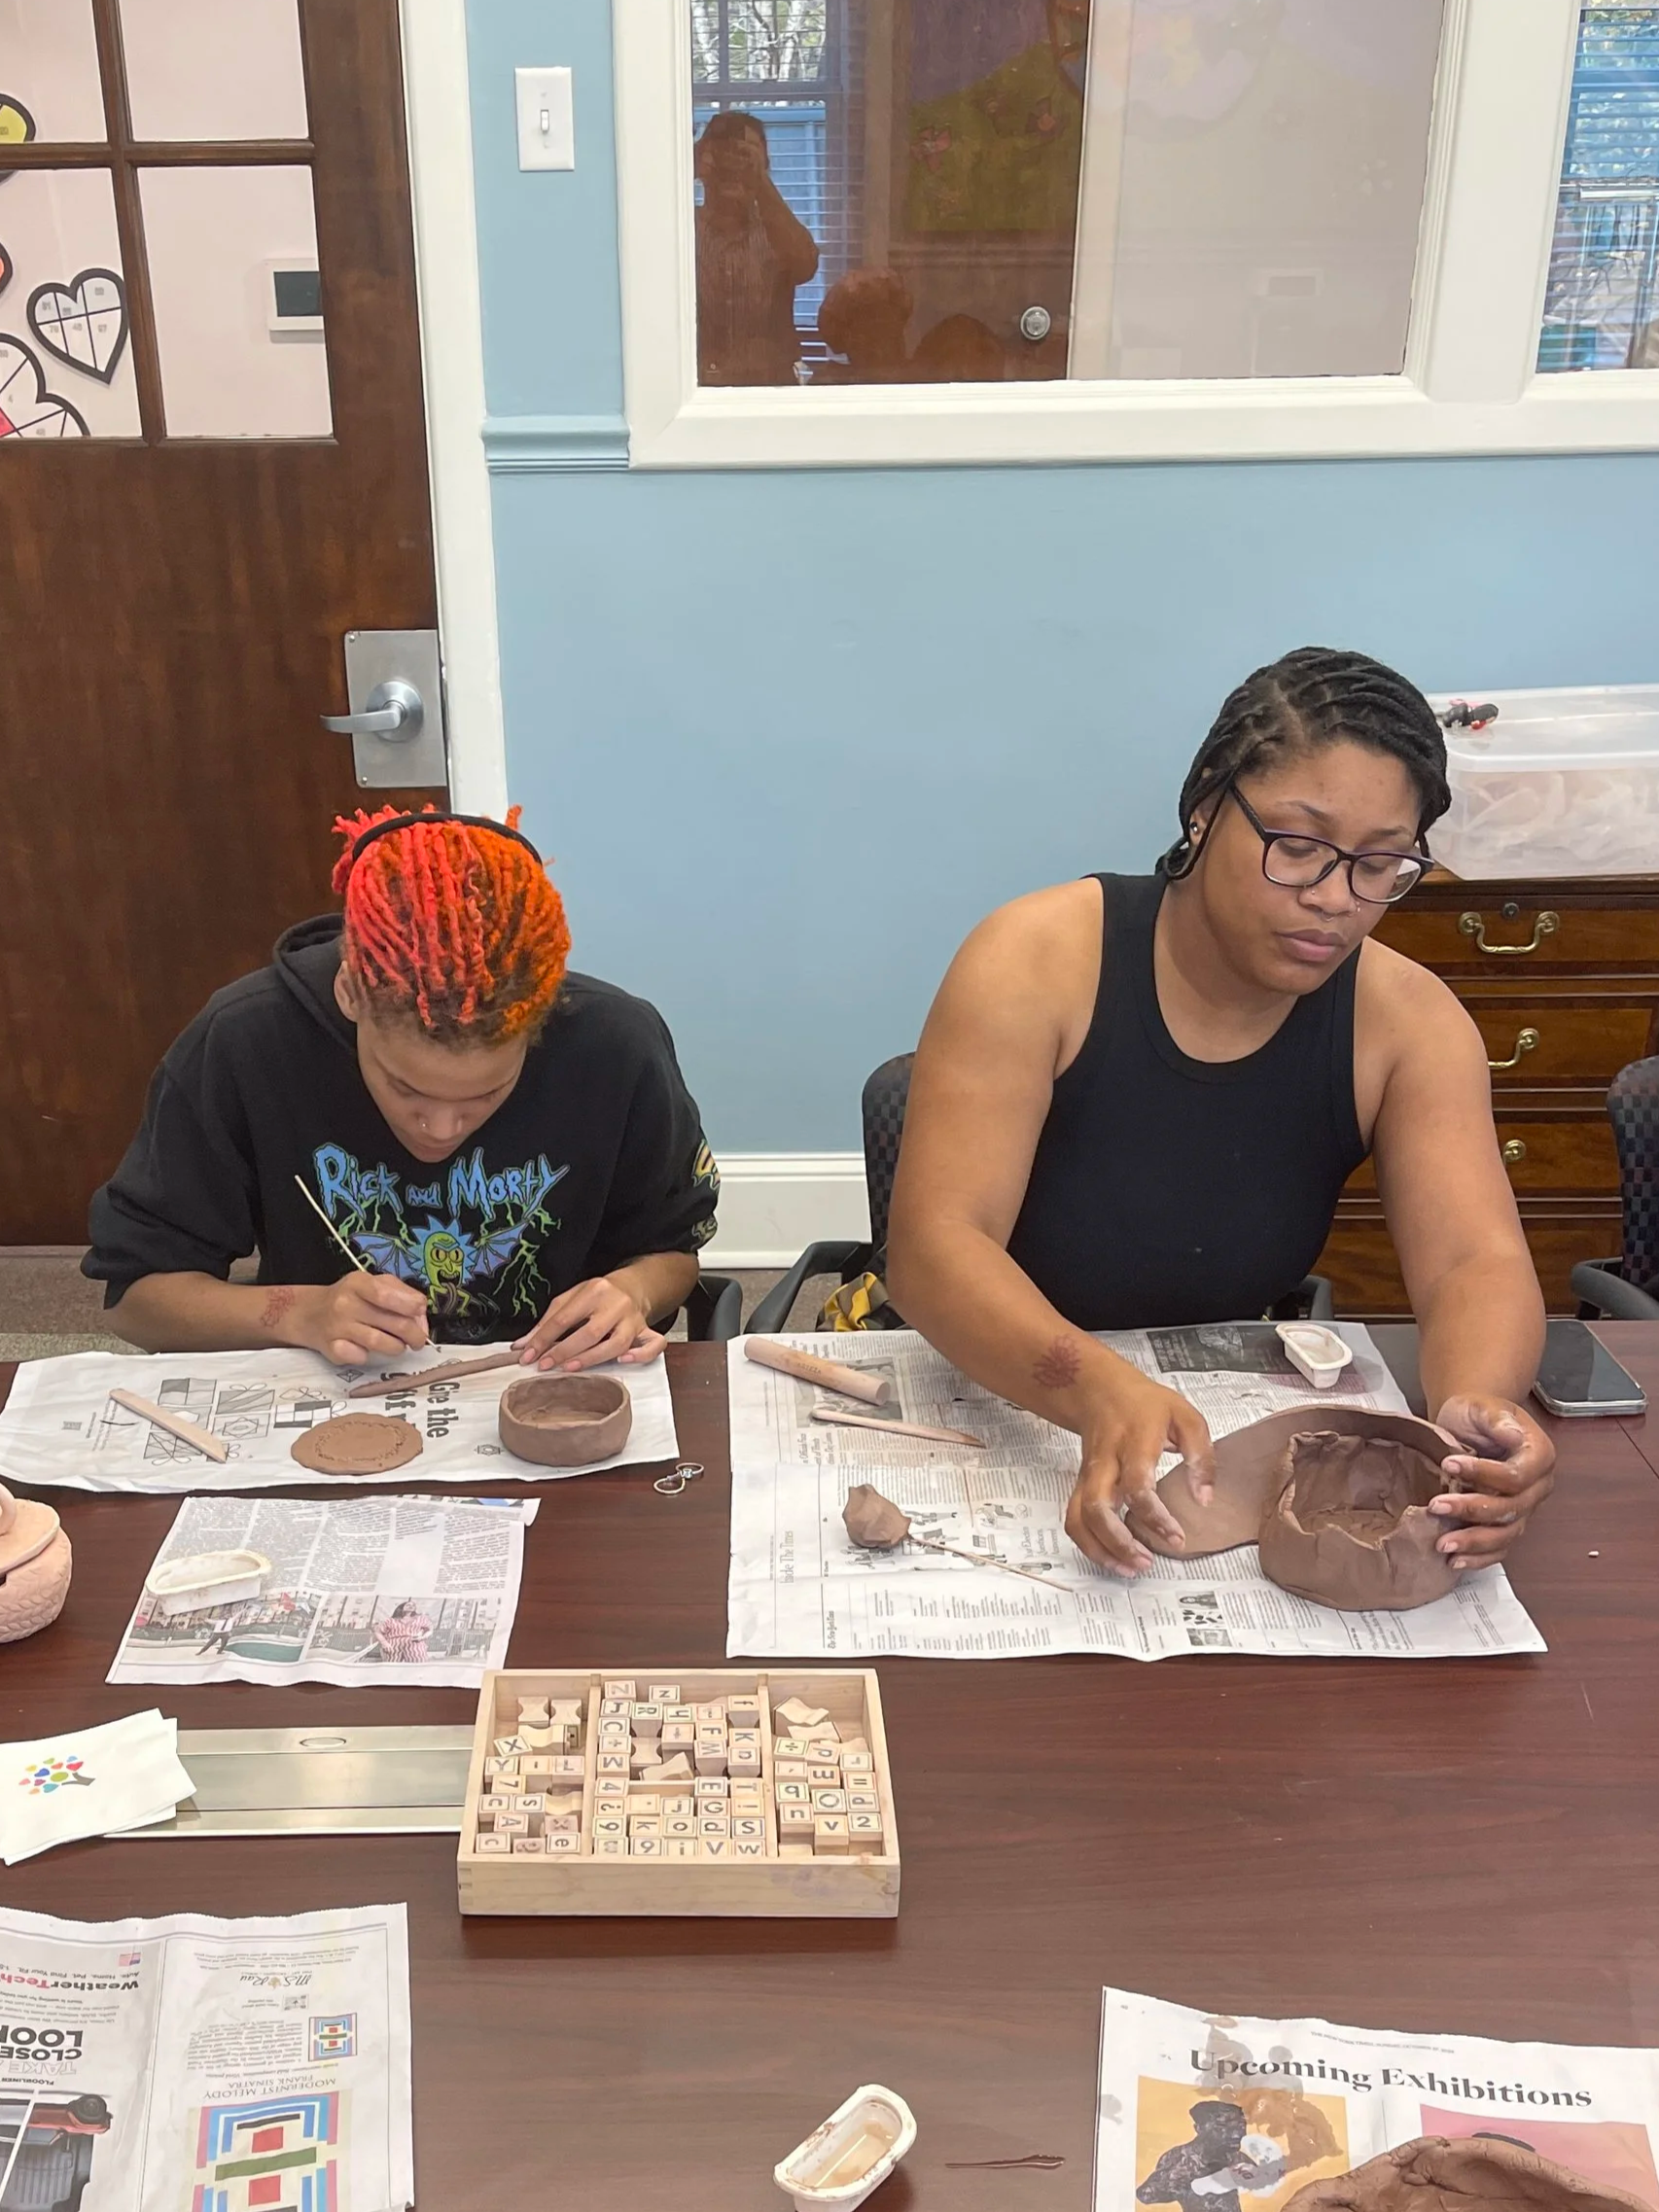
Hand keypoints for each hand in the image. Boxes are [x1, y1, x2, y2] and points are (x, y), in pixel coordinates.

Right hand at [292, 1275, 429, 1364]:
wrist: (310, 1314)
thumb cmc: (350, 1298)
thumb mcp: (374, 1284)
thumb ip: (402, 1294)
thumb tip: (421, 1317)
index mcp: (358, 1283)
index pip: (387, 1294)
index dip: (410, 1305)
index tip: (420, 1311)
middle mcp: (345, 1304)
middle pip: (393, 1323)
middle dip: (414, 1335)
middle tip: (418, 1339)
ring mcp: (337, 1328)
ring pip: (381, 1343)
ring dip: (397, 1347)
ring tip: (398, 1344)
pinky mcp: (332, 1349)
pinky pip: (360, 1358)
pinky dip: (369, 1356)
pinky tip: (367, 1350)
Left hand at [514, 1276, 666, 1371]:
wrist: (633, 1286)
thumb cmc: (598, 1295)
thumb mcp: (571, 1298)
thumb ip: (548, 1321)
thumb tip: (522, 1346)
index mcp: (594, 1291)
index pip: (564, 1318)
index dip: (543, 1338)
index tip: (527, 1355)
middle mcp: (616, 1304)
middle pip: (590, 1332)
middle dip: (563, 1351)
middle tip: (544, 1366)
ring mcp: (634, 1320)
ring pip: (617, 1343)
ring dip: (591, 1359)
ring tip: (569, 1368)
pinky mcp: (647, 1331)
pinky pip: (653, 1345)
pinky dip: (640, 1355)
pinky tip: (622, 1361)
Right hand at [1063, 1371, 1214, 1577]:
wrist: (1099, 1390)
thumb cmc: (1145, 1404)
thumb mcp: (1185, 1417)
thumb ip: (1201, 1457)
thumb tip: (1205, 1498)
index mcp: (1133, 1443)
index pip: (1137, 1486)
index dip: (1155, 1517)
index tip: (1176, 1537)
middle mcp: (1105, 1462)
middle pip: (1097, 1508)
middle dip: (1119, 1542)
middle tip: (1146, 1561)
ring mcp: (1088, 1476)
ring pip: (1079, 1519)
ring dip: (1101, 1550)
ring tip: (1130, 1568)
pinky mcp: (1081, 1486)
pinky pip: (1074, 1520)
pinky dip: (1089, 1545)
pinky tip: (1113, 1559)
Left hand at [1429, 1392, 1555, 1566]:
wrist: (1471, 1425)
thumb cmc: (1477, 1414)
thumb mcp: (1484, 1406)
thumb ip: (1497, 1419)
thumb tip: (1513, 1435)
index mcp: (1538, 1456)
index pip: (1516, 1475)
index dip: (1484, 1474)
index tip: (1448, 1464)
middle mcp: (1537, 1486)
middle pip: (1511, 1509)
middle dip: (1472, 1510)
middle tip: (1436, 1506)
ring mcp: (1524, 1509)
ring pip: (1507, 1535)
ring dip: (1474, 1542)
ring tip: (1443, 1544)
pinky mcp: (1508, 1524)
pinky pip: (1500, 1548)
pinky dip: (1479, 1558)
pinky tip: (1456, 1561)